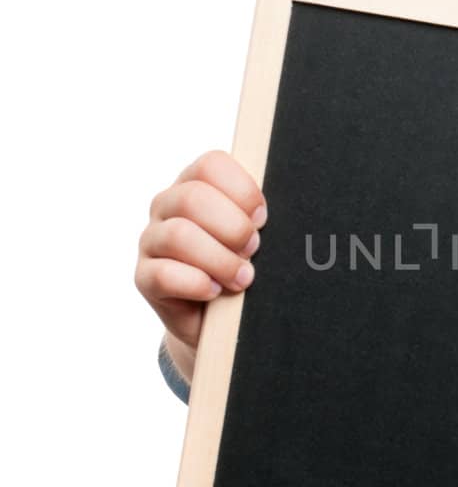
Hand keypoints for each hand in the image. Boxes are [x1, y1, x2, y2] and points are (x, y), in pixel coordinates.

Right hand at [134, 150, 266, 358]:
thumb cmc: (241, 266)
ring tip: (243, 278)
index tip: (262, 218)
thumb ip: (257, 217)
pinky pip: (164, 274)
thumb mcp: (251, 236)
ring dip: (220, 259)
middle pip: (193, 198)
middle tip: (254, 250)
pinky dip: (198, 284)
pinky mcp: (144, 277)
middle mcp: (167, 206)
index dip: (242, 191)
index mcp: (195, 184)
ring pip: (179, 235)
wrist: (220, 321)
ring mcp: (152, 240)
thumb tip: (284, 214)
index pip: (211, 165)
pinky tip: (215, 291)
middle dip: (233, 227)